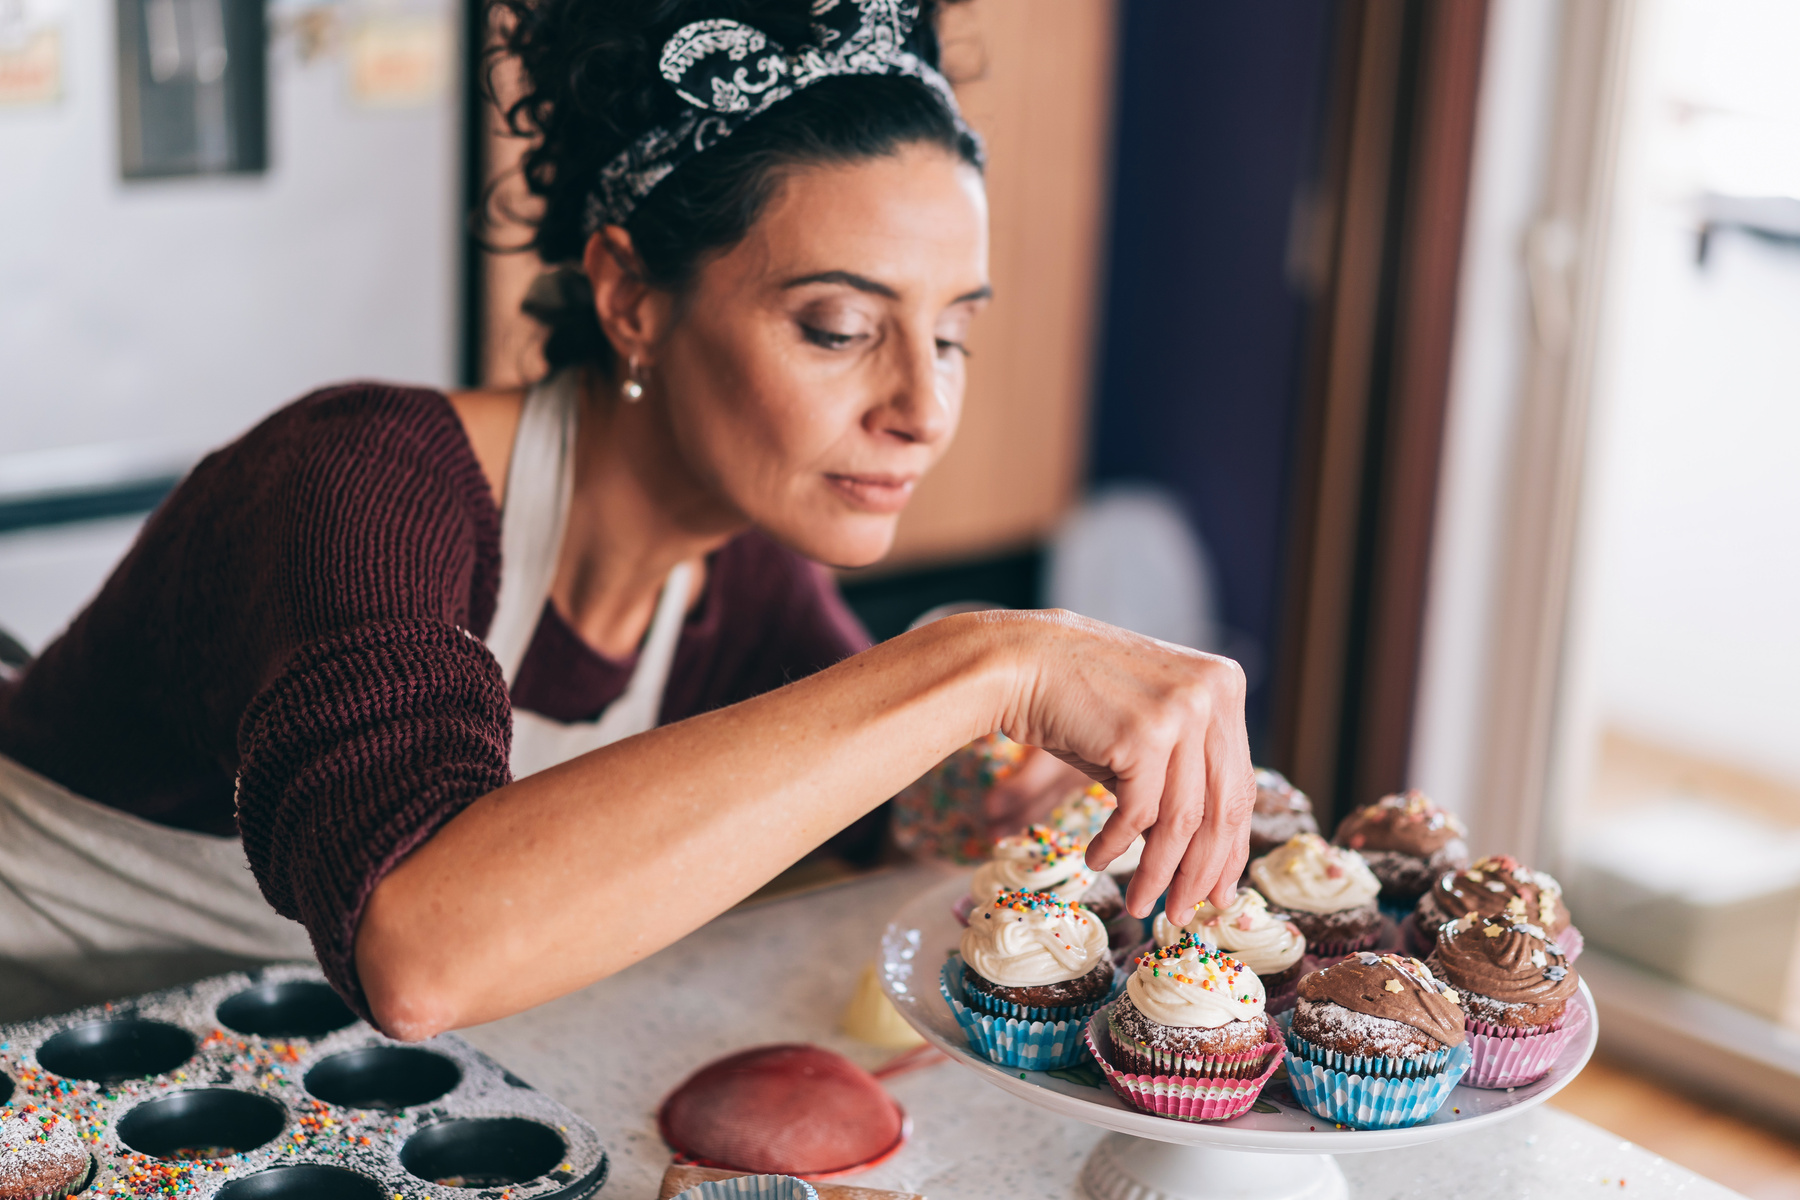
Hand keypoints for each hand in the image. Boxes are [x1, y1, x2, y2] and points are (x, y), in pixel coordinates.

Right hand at [987, 609, 1255, 920]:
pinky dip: (1116, 846)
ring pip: (1182, 820)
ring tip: (1141, 902)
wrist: (1019, 660)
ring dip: (1159, 872)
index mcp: (1225, 687)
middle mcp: (1214, 694)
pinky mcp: (1145, 734)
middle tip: (1183, 914)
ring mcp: (1183, 711)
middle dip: (1201, 872)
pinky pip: (1139, 814)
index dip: (1230, 847)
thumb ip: (1177, 783)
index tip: (1218, 890)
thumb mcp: (1143, 735)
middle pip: (1221, 807)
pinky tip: (1095, 859)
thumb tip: (1199, 863)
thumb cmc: (1076, 700)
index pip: (1238, 784)